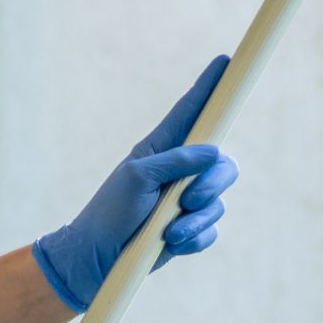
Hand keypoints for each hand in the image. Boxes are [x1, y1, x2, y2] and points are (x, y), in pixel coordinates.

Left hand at [31, 54, 238, 313]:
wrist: (98, 260)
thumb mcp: (136, 178)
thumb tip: (213, 152)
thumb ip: (175, 161)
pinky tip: (171, 243)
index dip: (209, 88)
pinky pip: (211, 230)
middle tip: (190, 197)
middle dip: (213, 182)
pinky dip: (194, 238)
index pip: (191, 112)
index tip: (224, 63)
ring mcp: (186, 201)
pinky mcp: (190, 229)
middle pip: (223, 163)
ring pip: (218, 201)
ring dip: (196, 218)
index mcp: (162, 149)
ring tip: (169, 230)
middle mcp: (179, 171)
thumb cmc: (110, 212)